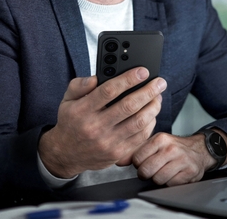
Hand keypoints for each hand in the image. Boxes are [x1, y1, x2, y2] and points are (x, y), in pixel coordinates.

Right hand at [38, 67, 165, 178]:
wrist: (66, 154)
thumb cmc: (71, 123)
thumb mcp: (67, 100)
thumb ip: (79, 85)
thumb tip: (95, 77)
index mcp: (83, 110)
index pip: (109, 91)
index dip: (129, 79)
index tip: (143, 71)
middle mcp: (96, 127)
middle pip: (129, 106)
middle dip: (148, 91)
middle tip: (159, 82)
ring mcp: (108, 142)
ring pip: (138, 122)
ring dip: (153, 107)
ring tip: (158, 96)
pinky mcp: (117, 153)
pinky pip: (140, 137)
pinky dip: (150, 123)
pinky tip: (152, 113)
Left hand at [131, 129, 226, 185]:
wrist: (199, 150)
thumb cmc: (173, 148)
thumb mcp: (155, 144)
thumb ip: (135, 151)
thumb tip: (118, 160)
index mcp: (160, 139)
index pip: (137, 159)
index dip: (138, 164)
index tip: (144, 162)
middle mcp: (171, 148)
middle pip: (146, 171)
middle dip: (146, 174)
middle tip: (152, 170)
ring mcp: (182, 160)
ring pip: (158, 179)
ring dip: (158, 178)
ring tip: (164, 171)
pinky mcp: (190, 171)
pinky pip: (171, 184)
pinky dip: (170, 182)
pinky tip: (174, 174)